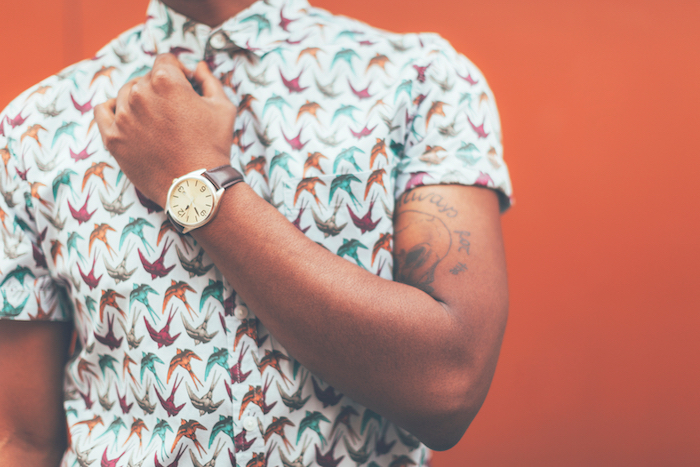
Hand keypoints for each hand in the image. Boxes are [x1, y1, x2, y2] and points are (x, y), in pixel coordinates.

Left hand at [94, 54, 235, 206]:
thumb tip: (199, 67)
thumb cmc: (213, 147)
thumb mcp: (223, 108)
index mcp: (166, 81)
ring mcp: (123, 116)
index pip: (166, 61)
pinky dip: (113, 109)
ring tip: (157, 121)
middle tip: (176, 111)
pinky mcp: (113, 137)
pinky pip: (102, 111)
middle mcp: (140, 93)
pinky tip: (127, 116)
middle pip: (146, 78)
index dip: (179, 71)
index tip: (186, 86)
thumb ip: (209, 80)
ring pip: (126, 94)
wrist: (196, 187)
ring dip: (141, 101)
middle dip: (162, 90)